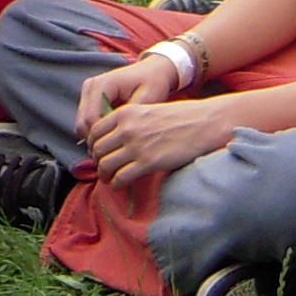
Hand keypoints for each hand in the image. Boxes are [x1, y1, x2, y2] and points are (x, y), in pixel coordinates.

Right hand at [72, 51, 176, 145]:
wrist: (152, 70)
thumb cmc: (153, 83)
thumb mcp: (148, 98)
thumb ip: (131, 116)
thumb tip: (118, 134)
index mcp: (103, 84)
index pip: (92, 119)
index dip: (104, 137)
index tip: (120, 147)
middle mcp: (91, 86)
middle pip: (83, 123)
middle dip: (98, 139)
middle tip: (117, 149)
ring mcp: (87, 90)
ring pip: (81, 123)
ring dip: (96, 135)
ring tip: (116, 141)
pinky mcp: (88, 96)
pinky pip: (85, 120)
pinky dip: (96, 130)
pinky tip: (113, 133)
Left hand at [84, 83, 238, 185]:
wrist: (203, 123)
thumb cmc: (179, 116)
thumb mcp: (147, 109)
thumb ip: (129, 121)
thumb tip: (114, 138)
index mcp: (125, 113)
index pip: (95, 131)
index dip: (93, 145)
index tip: (97, 152)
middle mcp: (127, 128)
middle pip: (97, 149)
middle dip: (97, 161)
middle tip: (102, 168)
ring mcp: (136, 146)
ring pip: (105, 165)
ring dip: (104, 175)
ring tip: (109, 179)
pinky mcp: (148, 162)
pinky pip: (121, 177)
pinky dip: (116, 184)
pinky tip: (119, 185)